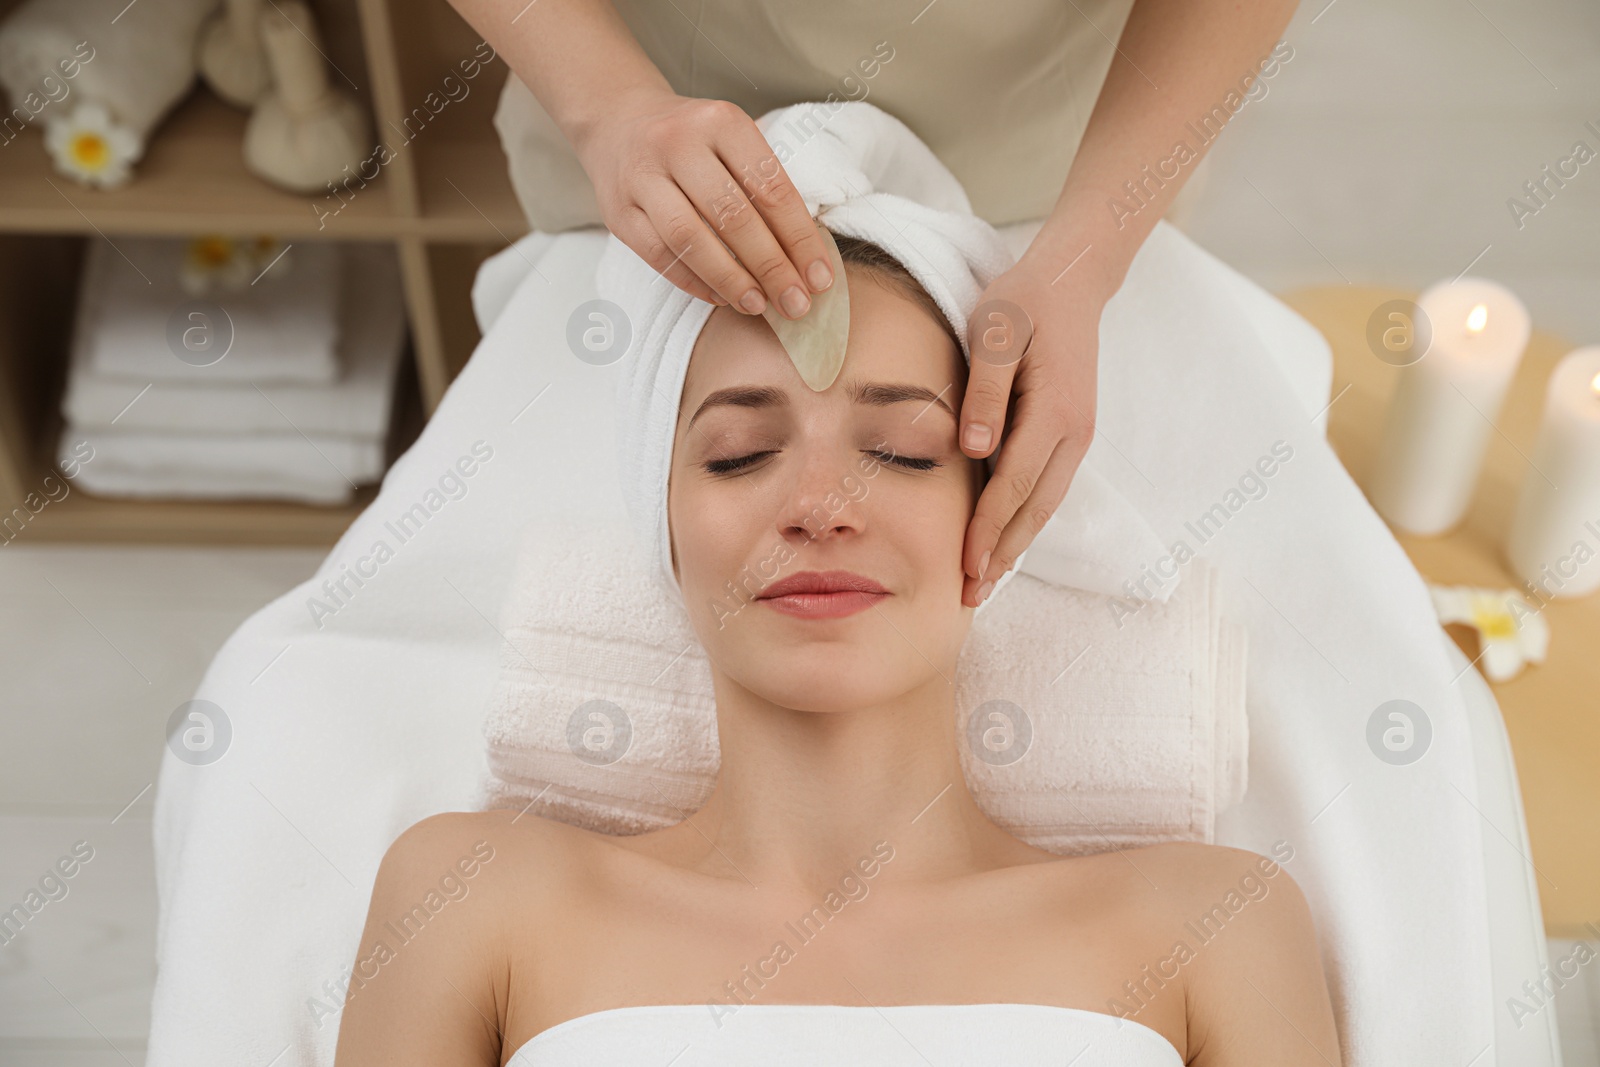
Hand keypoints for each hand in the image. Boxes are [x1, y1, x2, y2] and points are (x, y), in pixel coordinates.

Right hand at [572, 89, 833, 318]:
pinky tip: (722, 296)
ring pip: (692, 240)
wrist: (617, 122)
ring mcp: (643, 177)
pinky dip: (695, 282)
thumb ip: (764, 184)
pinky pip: (660, 256)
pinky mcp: (618, 212)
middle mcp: (678, 143)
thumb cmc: (692, 141)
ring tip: (759, 305)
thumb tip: (806, 256)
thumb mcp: (732, 139)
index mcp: (720, 121)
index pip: (771, 188)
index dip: (800, 239)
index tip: (820, 278)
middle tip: (796, 303)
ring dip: (731, 280)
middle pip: (733, 217)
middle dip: (772, 268)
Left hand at [958, 255, 1105, 607]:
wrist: (1073, 282)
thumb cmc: (1024, 301)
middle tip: (971, 598)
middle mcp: (1073, 434)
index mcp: (1054, 413)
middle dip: (1002, 556)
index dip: (988, 530)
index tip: (964, 566)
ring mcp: (1077, 437)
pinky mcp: (1071, 434)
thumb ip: (985, 392)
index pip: (1014, 486)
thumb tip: (974, 450)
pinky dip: (1024, 521)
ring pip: (1045, 506)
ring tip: (984, 583)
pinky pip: (1046, 489)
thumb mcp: (995, 333)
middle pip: (1034, 511)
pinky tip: (1004, 541)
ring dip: (1015, 547)